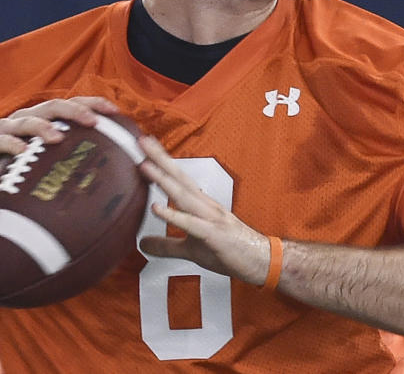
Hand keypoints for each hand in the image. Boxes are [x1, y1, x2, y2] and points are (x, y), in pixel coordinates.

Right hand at [0, 96, 119, 192]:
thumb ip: (68, 161)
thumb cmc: (17, 169)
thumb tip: (109, 178)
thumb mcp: (44, 162)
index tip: (115, 111)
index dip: (92, 103)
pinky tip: (24, 153)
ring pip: (28, 121)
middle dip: (74, 111)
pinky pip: (2, 141)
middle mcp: (26, 118)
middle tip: (93, 122)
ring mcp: (7, 129)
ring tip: (59, 138)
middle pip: (53, 107)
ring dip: (44, 127)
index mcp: (43, 119)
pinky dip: (13, 145)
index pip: (71, 104)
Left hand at [137, 136, 270, 285]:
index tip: (146, 146)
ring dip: (163, 179)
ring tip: (144, 166)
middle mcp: (205, 205)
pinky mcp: (213, 235)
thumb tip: (143, 244)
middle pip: (179, 178)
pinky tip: (156, 208)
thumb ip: (166, 245)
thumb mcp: (191, 249)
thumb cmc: (230, 250)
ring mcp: (210, 218)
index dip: (162, 161)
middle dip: (160, 158)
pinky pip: (190, 223)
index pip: (179, 178)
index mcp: (201, 204)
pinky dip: (173, 215)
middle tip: (142, 141)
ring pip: (183, 195)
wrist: (261, 261)